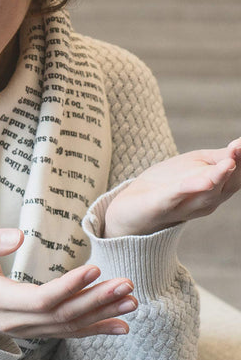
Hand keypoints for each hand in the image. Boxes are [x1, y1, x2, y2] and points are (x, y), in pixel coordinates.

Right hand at [0, 229, 135, 339]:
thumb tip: (18, 236)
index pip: (40, 299)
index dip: (69, 287)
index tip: (94, 270)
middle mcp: (16, 322)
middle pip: (62, 315)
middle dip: (96, 300)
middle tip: (126, 284)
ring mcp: (28, 330)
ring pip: (70, 326)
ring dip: (103, 313)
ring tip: (131, 300)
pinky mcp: (39, 331)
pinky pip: (70, 333)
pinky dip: (98, 329)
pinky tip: (122, 325)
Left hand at [104, 137, 240, 237]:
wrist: (130, 211)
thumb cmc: (165, 185)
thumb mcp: (194, 165)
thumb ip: (217, 157)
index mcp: (216, 191)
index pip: (237, 175)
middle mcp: (205, 202)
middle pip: (227, 185)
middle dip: (237, 168)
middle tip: (240, 148)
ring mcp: (183, 206)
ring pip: (206, 193)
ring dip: (218, 177)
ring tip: (229, 163)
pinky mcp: (159, 206)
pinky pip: (176, 197)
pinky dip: (190, 188)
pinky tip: (203, 181)